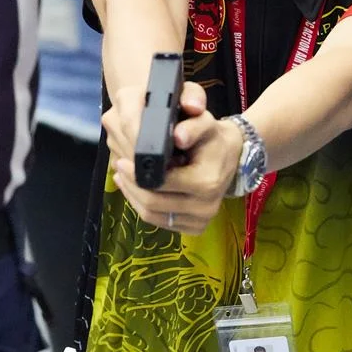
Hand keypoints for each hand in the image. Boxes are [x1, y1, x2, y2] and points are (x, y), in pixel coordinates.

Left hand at [105, 81, 242, 236]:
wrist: (232, 156)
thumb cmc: (214, 138)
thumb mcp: (207, 123)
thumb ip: (193, 126)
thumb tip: (178, 136)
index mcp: (206, 182)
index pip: (162, 183)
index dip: (138, 173)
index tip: (122, 161)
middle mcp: (205, 207)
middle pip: (152, 203)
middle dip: (131, 185)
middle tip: (119, 167)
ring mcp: (200, 221)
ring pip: (152, 216)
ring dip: (132, 196)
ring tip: (123, 177)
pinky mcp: (194, 228)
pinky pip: (159, 222)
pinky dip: (142, 206)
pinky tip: (135, 189)